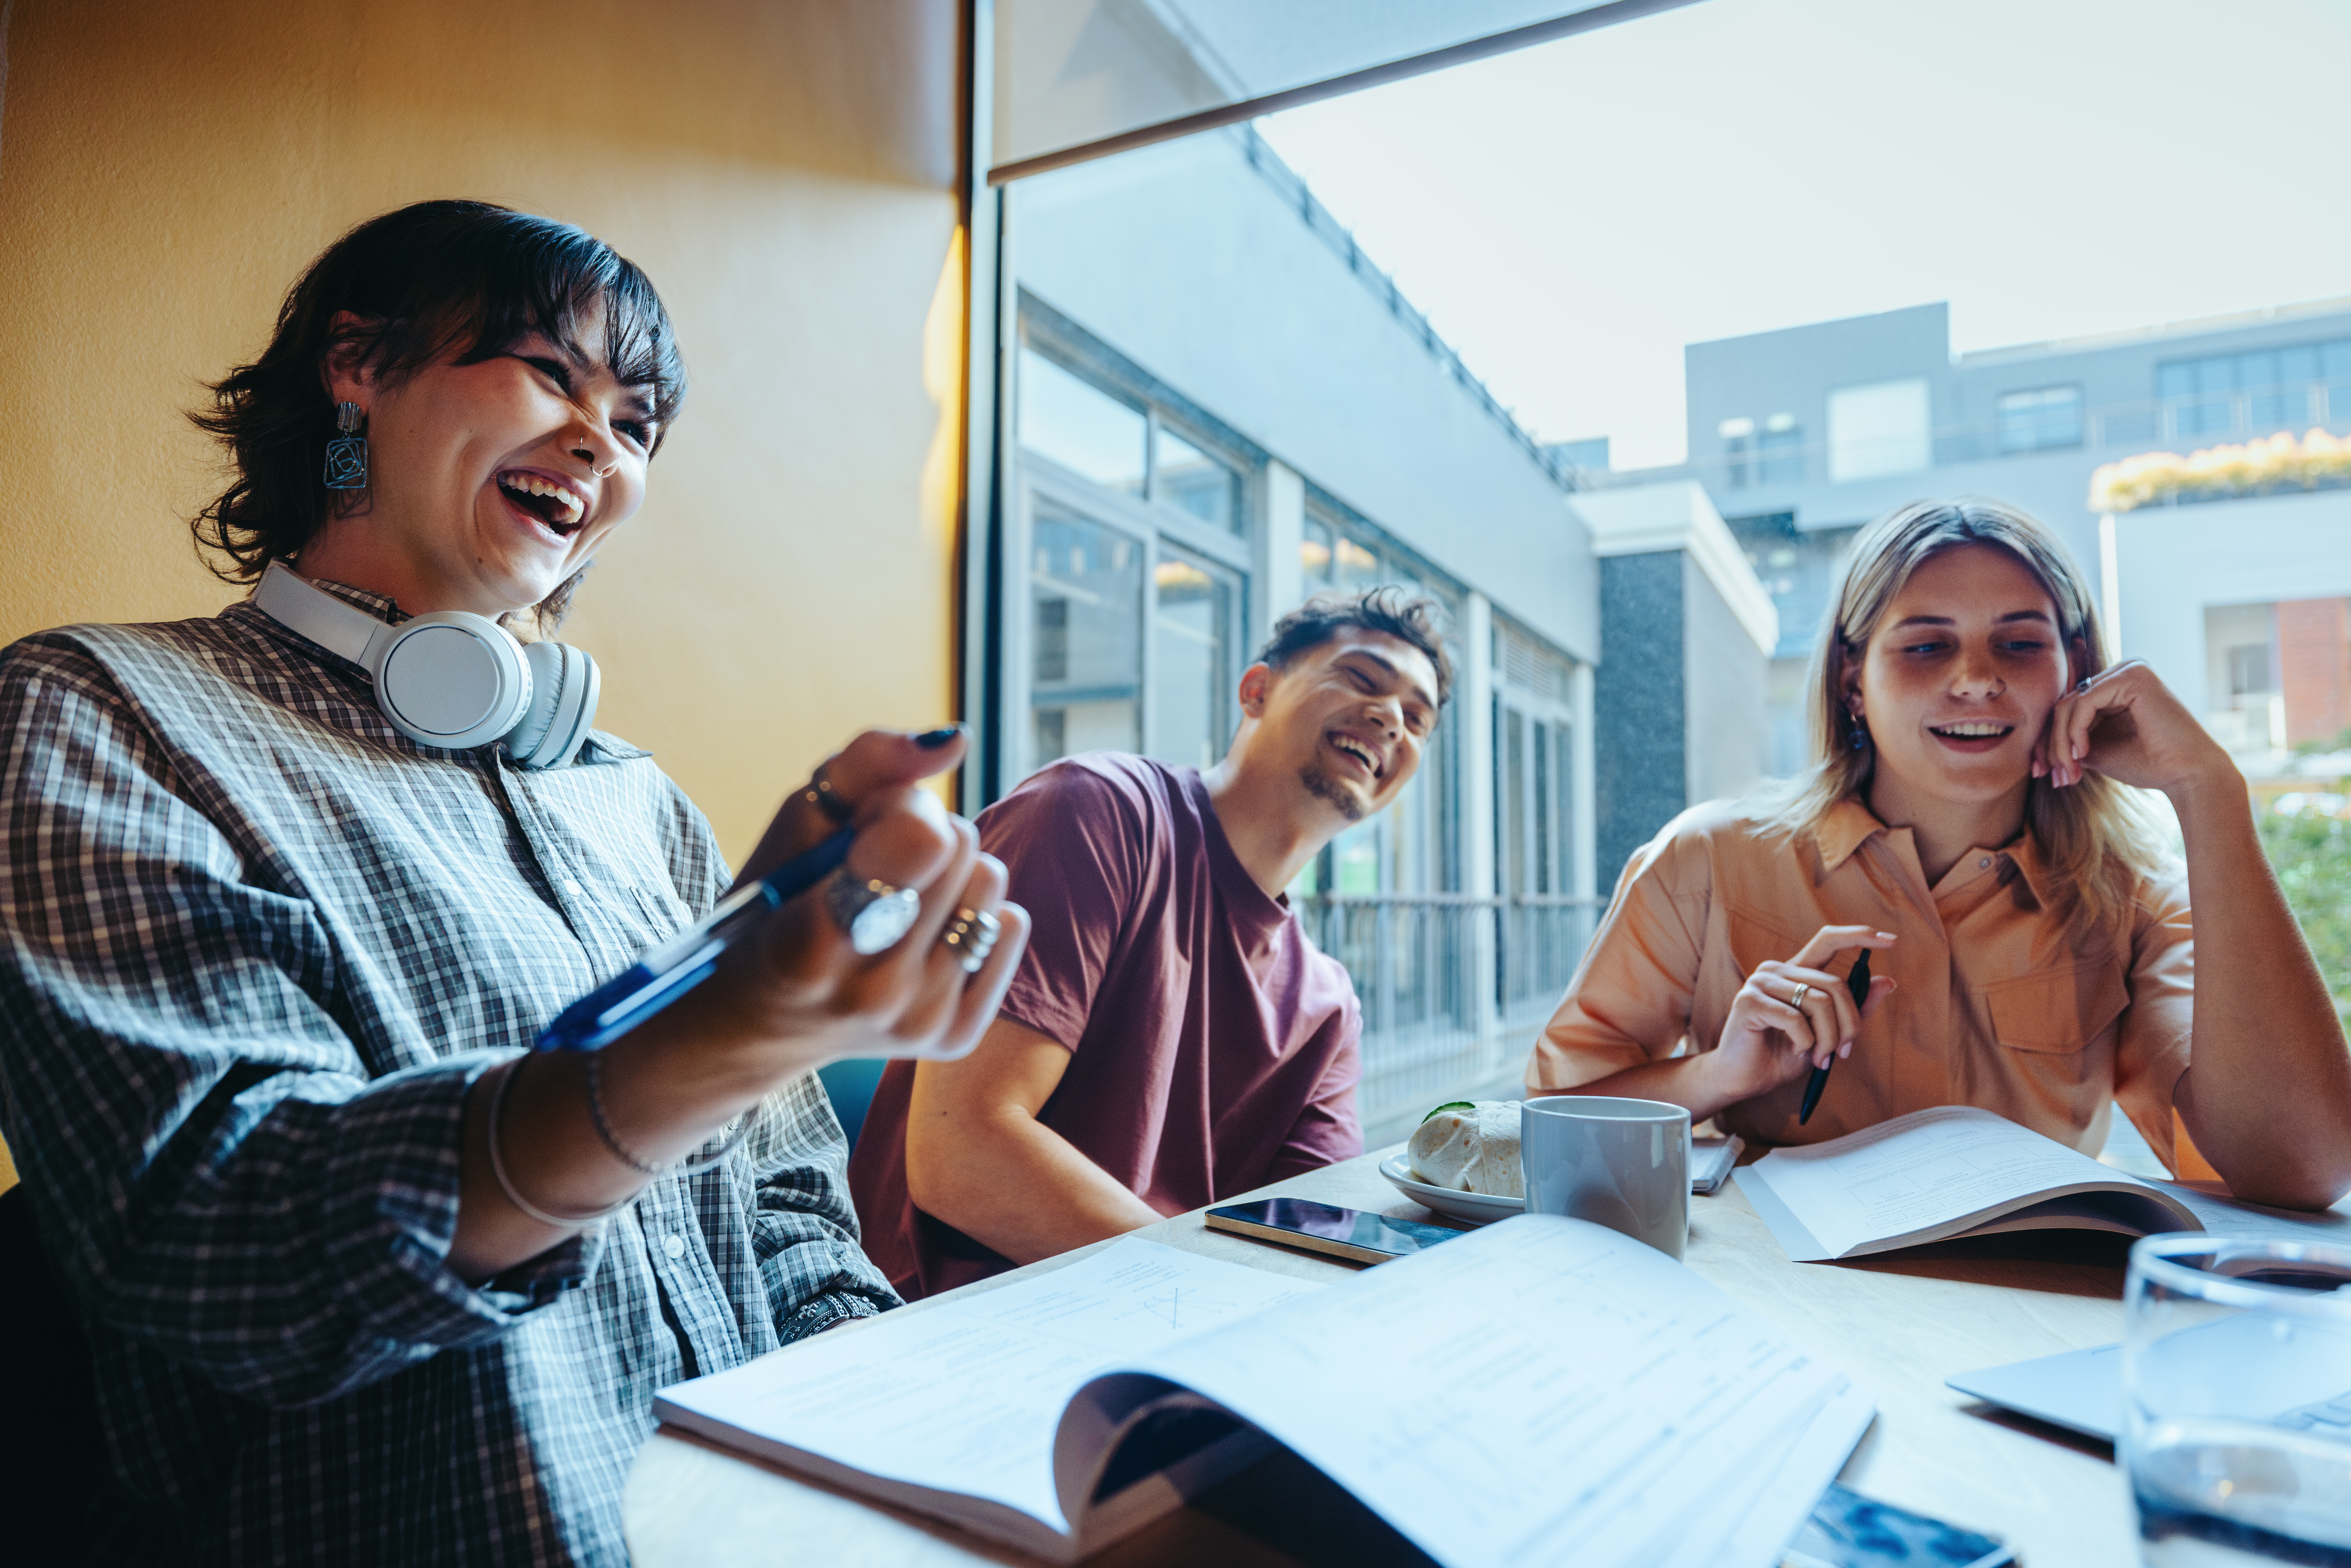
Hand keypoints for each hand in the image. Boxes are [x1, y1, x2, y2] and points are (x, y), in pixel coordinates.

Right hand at [658, 727, 1030, 1085]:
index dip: (896, 809)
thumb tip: (956, 738)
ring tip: (896, 899)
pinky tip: (923, 934)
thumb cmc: (775, 900)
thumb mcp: (799, 820)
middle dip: (921, 834)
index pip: (923, 840)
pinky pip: (1013, 923)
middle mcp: (872, 994)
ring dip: (951, 872)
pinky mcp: (956, 1036)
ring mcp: (919, 1022)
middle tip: (868, 867)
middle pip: (962, 848)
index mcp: (813, 943)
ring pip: (992, 880)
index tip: (858, 828)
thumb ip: (868, 763)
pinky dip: (975, 913)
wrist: (761, 1018)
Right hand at [1711, 926, 1896, 1103]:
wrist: (1745, 1079)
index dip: (1859, 936)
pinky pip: (1795, 1019)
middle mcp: (1777, 969)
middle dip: (1849, 1024)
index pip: (1828, 939)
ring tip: (1819, 1058)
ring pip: (1819, 1002)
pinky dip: (1805, 1042)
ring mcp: (1760, 982)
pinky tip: (1796, 1051)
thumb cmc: (1783, 1054)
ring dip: (1828, 1039)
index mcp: (1795, 971)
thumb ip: (1853, 1008)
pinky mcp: (1748, 1002)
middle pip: (1834, 984)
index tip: (1891, 941)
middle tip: (1843, 1053)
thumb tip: (1888, 982)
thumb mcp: (1827, 1032)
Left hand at [2033, 661, 2232, 799]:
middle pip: (2063, 705)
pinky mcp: (2133, 676)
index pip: (2066, 708)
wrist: (2187, 775)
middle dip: (2051, 744)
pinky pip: (2084, 702)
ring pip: (2069, 705)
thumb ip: (2069, 738)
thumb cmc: (2148, 764)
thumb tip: (2037, 745)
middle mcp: (2122, 671)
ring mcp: (2129, 670)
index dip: (2048, 741)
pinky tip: (2082, 754)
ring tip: (2067, 773)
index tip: (2041, 772)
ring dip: (2061, 743)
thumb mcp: (2095, 749)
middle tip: (2050, 777)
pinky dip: (2075, 731)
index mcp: (2115, 686)